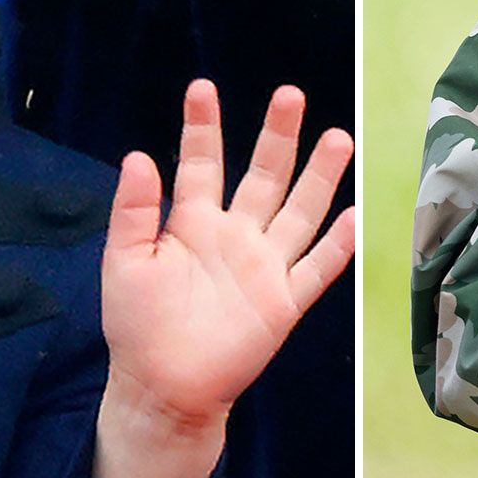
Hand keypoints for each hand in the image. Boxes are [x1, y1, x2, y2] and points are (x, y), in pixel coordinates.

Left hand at [100, 80, 355, 428]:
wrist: (163, 389)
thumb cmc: (137, 326)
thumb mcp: (123, 263)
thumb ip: (132, 211)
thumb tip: (137, 155)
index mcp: (192, 222)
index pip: (201, 164)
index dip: (203, 127)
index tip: (203, 87)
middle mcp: (235, 235)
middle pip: (264, 176)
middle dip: (277, 136)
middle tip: (290, 95)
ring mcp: (263, 267)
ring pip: (299, 212)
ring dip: (319, 177)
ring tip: (338, 138)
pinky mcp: (283, 303)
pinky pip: (316, 270)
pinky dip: (337, 247)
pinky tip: (354, 217)